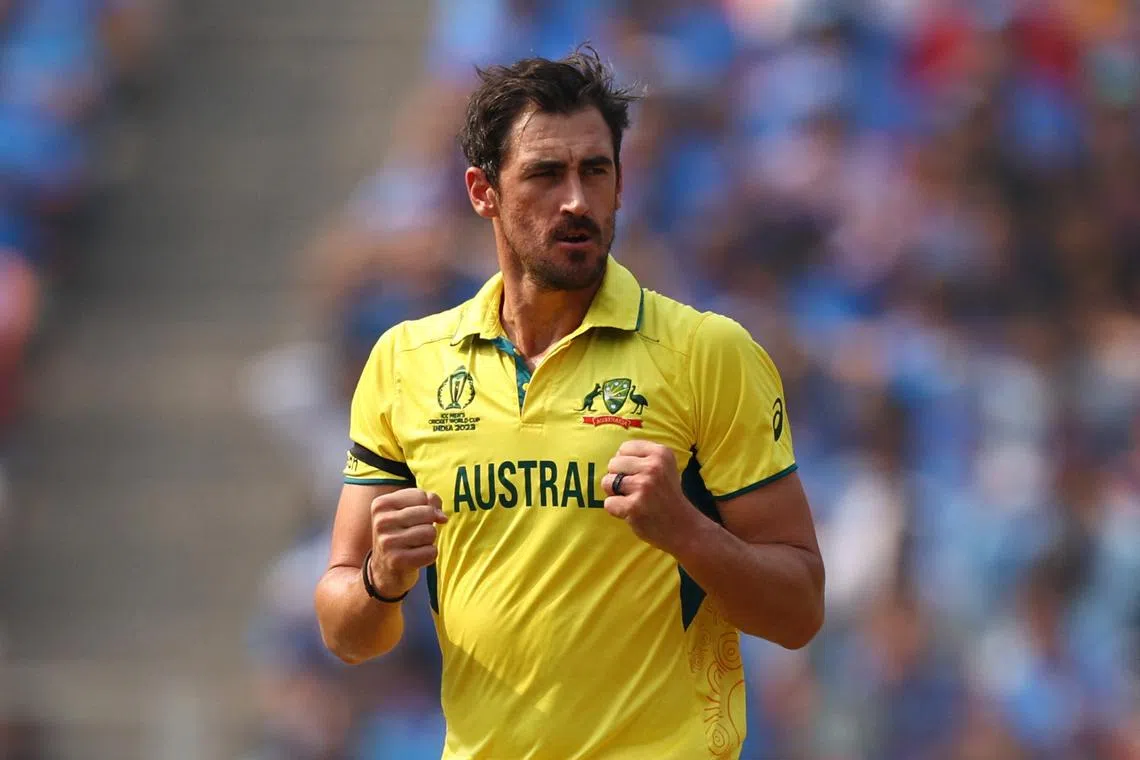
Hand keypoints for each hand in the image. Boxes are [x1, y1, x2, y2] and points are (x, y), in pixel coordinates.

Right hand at [368, 488, 447, 597]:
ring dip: (429, 541)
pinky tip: (416, 557)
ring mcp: (387, 542)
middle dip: (429, 524)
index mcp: (381, 504)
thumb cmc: (400, 534)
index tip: (417, 518)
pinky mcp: (397, 560)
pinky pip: (431, 552)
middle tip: (415, 533)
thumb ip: (428, 502)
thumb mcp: (407, 511)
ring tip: (415, 545)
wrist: (383, 570)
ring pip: (430, 532)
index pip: (421, 496)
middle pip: (428, 513)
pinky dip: (429, 555)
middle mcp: (381, 522)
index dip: (427, 507)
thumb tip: (442, 517)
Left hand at [601, 440, 702, 555]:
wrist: (683, 527)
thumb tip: (614, 457)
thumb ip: (641, 457)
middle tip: (636, 490)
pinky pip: (609, 503)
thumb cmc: (667, 495)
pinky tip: (632, 512)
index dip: (626, 463)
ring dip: (615, 493)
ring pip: (607, 482)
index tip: (639, 475)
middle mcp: (654, 467)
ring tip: (633, 499)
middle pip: (613, 463)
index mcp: (661, 453)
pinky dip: (616, 510)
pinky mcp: (634, 506)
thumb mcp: (664, 467)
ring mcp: (644, 486)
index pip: (624, 448)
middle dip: (618, 477)